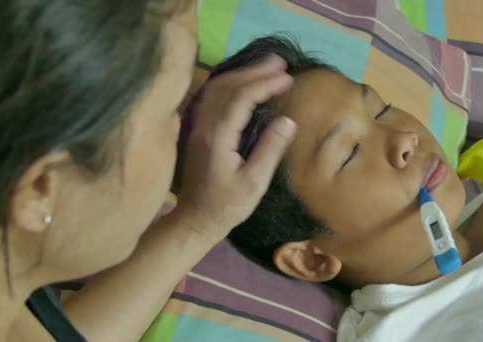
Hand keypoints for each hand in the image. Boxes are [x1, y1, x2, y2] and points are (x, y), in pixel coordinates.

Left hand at [175, 55, 296, 243]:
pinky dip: (229, 84)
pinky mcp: (197, 130)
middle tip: (281, 62)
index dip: (264, 84)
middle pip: (226, 87)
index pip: (240, 99)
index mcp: (217, 138)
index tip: (288, 78)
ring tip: (267, 66)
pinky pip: (211, 97)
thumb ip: (270, 150)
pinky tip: (243, 82)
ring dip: (241, 74)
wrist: (195, 219)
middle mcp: (203, 126)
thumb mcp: (254, 183)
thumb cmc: (227, 206)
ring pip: (216, 89)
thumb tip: (288, 120)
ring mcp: (197, 127)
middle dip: (254, 71)